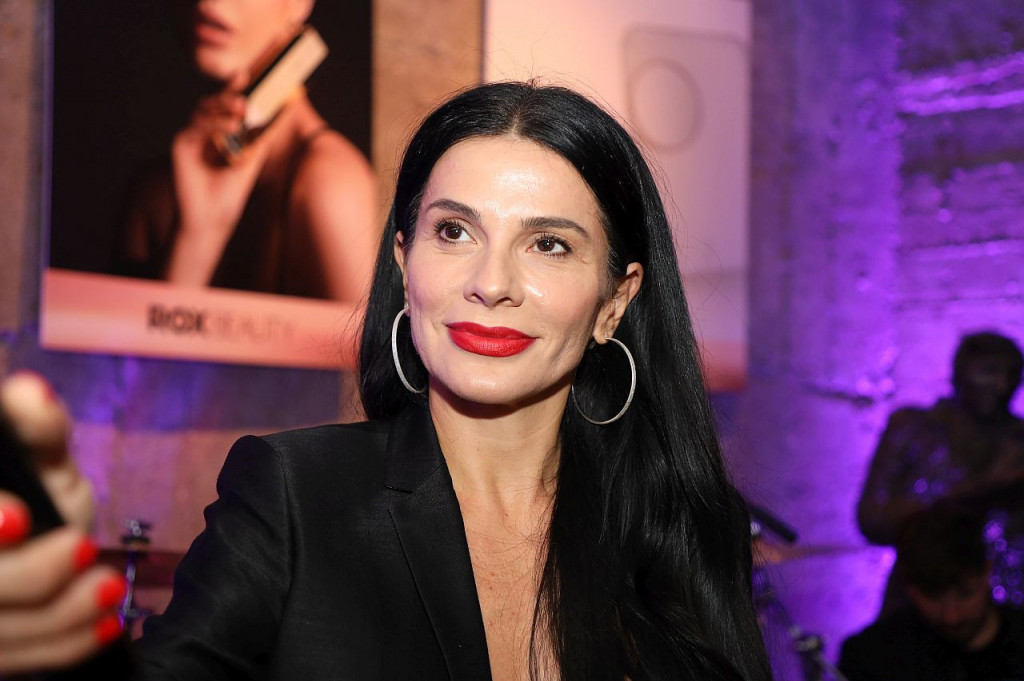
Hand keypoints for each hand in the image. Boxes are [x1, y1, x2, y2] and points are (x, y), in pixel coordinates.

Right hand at [0, 373, 125, 673]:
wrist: (38, 539)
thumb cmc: (34, 490)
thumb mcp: (40, 456)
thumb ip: (38, 429)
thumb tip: (32, 392)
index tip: (19, 516)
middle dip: (27, 576)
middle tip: (79, 548)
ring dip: (58, 616)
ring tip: (109, 589)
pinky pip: (23, 661)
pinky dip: (65, 645)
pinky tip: (106, 626)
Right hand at [165, 75, 289, 285]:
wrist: (212, 220)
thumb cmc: (230, 194)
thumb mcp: (252, 160)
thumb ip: (261, 137)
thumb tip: (282, 113)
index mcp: (219, 132)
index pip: (228, 104)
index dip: (237, 87)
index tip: (253, 74)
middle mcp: (202, 131)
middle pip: (214, 102)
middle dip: (231, 93)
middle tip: (249, 87)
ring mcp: (190, 136)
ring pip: (204, 110)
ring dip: (224, 106)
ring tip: (243, 109)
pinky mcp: (181, 146)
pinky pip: (197, 127)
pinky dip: (215, 124)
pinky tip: (232, 127)